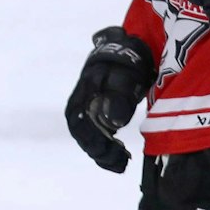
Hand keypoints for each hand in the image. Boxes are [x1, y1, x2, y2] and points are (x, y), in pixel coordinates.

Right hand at [64, 26, 153, 172]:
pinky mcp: (98, 112)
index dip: (92, 142)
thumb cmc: (126, 61)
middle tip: (121, 162)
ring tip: (121, 162)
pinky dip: (107, 148)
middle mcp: (81, 103)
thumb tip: (113, 123)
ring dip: (103, 152)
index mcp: (82, 94)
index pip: (78, 125)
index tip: (111, 152)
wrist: (130, 47)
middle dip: (99, 151)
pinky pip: (97, 134)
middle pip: (83, 134)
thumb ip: (119, 97)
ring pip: (90, 136)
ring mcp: (89, 108)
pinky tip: (120, 156)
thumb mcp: (125, 75)